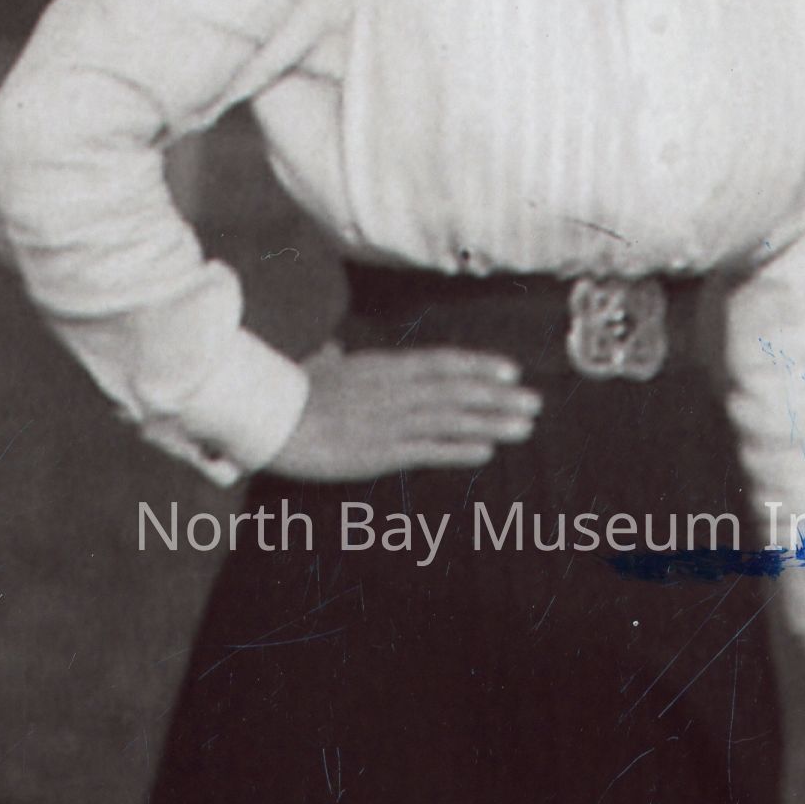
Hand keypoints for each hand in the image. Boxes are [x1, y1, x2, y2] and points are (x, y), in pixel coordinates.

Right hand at [271, 341, 541, 478]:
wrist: (269, 418)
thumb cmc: (288, 392)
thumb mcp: (319, 368)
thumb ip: (335, 360)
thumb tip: (332, 351)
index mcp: (383, 368)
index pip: (441, 363)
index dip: (479, 365)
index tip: (511, 369)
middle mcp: (394, 391)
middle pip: (456, 390)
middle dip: (498, 396)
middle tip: (535, 402)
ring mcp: (390, 421)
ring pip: (451, 418)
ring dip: (491, 421)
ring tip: (525, 426)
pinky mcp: (380, 452)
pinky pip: (428, 450)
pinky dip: (459, 449)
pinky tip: (486, 451)